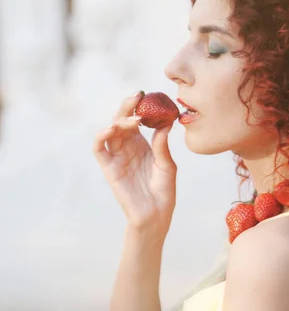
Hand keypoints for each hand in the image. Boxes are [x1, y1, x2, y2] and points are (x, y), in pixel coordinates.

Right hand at [93, 92, 176, 234]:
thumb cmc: (163, 192)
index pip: (136, 119)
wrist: (156, 215)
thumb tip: (165, 122)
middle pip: (121, 120)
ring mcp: (116, 157)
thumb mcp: (167, 165)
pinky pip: (98, 149)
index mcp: (142, 144)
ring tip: (132, 119)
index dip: (140, 106)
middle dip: (127, 106)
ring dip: (118, 120)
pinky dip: (100, 136)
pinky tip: (111, 128)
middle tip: (137, 96)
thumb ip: (162, 145)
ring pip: (110, 130)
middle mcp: (127, 147)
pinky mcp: (108, 168)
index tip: (148, 95)